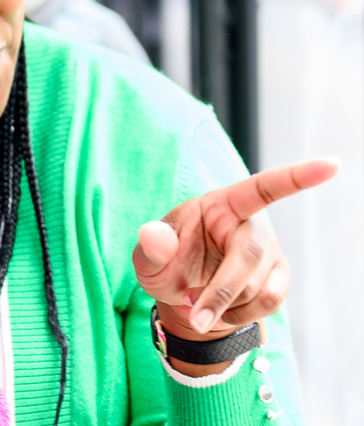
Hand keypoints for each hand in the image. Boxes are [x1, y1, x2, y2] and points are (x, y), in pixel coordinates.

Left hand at [133, 158, 336, 373]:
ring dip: (226, 305)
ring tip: (198, 303)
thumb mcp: (147, 258)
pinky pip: (269, 302)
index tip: (332, 164)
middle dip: (222, 290)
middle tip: (195, 316)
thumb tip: (153, 235)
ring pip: (258, 286)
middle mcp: (252, 225)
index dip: (297, 177)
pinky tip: (221, 311)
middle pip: (250, 256)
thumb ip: (152, 247)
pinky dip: (240, 314)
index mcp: (222, 204)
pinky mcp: (278, 278)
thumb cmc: (166, 264)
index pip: (263, 187)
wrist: (180, 295)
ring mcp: (270, 252)